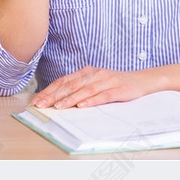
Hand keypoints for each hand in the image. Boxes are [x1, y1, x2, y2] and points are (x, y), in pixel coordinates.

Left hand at [30, 65, 165, 109]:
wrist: (143, 81)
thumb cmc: (116, 85)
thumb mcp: (97, 84)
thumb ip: (81, 89)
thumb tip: (57, 101)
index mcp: (88, 72)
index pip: (65, 81)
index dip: (50, 91)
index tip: (36, 101)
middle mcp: (96, 73)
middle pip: (72, 85)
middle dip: (54, 96)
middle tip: (41, 105)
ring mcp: (108, 80)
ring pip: (85, 90)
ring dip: (70, 99)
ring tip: (58, 107)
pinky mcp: (119, 89)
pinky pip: (103, 95)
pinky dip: (92, 100)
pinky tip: (82, 106)